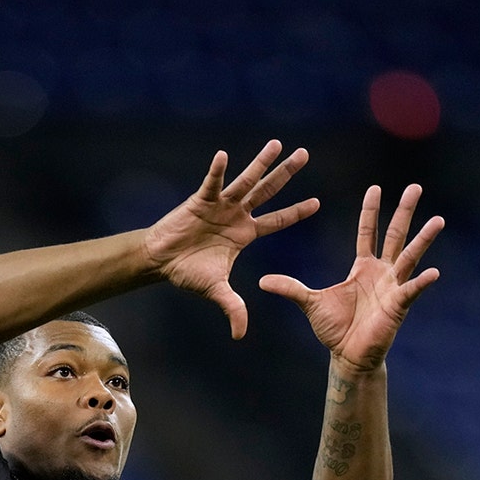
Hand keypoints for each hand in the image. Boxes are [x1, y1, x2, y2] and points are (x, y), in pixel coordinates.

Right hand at [143, 140, 319, 338]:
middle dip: (286, 173)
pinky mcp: (200, 200)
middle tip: (305, 153)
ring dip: (261, 162)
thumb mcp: (216, 290)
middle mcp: (237, 215)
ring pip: (246, 180)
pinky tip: (223, 155)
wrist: (161, 260)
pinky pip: (211, 184)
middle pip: (268, 190)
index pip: (278, 220)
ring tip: (277, 144)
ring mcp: (220, 205)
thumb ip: (232, 308)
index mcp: (245, 233)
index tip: (318, 202)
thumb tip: (240, 335)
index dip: (297, 211)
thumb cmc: (188, 272)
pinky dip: (217, 171)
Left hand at [260, 184, 442, 371]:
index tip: (375, 188)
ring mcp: (393, 287)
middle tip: (415, 187)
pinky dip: (421, 282)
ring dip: (424, 239)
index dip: (371, 211)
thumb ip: (290, 288)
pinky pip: (411, 291)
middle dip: (404, 211)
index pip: (368, 232)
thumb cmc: (335, 330)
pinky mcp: (398, 306)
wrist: (348, 356)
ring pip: (410, 257)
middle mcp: (382, 273)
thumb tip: (262, 280)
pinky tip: (433, 272)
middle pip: (395, 235)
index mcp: (363, 267)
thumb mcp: (309, 303)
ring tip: (438, 220)